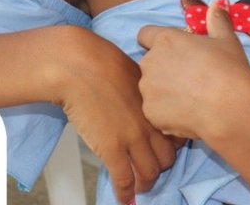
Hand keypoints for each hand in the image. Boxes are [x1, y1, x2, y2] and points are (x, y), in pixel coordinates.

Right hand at [54, 27, 178, 204]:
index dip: (169, 144)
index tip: (162, 147)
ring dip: (145, 183)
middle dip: (160, 165)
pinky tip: (123, 197)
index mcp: (154, 103)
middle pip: (166, 157)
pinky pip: (125, 180)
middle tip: (150, 166)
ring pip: (150, 173)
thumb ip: (141, 88)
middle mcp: (149, 124)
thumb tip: (139, 96)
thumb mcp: (131, 68)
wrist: (75, 63)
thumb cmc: (97, 57)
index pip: (174, 134)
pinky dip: (126, 193)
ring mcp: (132, 138)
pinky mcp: (112, 150)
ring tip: (138, 186)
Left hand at [138, 0, 249, 144]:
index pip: (145, 35)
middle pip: (150, 64)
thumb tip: (218, 2)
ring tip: (190, 102)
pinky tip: (188, 117)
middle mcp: (150, 61)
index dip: (156, 43)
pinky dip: (167, 115)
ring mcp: (148, 88)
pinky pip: (155, 112)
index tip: (173, 53)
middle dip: (164, 71)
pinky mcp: (150, 112)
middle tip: (189, 82)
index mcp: (164, 39)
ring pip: (151, 89)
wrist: (231, 107)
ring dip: (164, 94)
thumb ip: (217, 19)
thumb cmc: (228, 69)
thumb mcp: (226, 39)